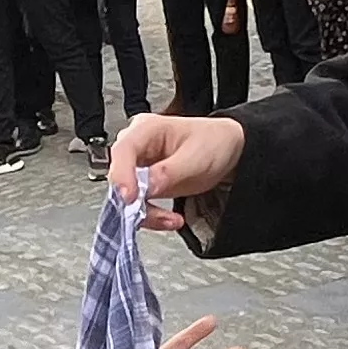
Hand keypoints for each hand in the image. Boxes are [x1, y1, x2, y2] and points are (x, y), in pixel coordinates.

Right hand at [107, 111, 243, 223]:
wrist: (228, 152)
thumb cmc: (213, 143)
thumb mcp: (197, 157)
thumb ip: (169, 172)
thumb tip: (145, 188)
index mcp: (147, 129)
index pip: (123, 150)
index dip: (122, 176)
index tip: (130, 198)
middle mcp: (137, 146)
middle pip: (119, 175)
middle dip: (134, 200)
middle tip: (153, 215)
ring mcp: (139, 166)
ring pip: (124, 194)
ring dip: (145, 212)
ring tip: (170, 219)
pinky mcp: (144, 184)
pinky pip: (136, 204)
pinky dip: (150, 216)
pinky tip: (169, 218)